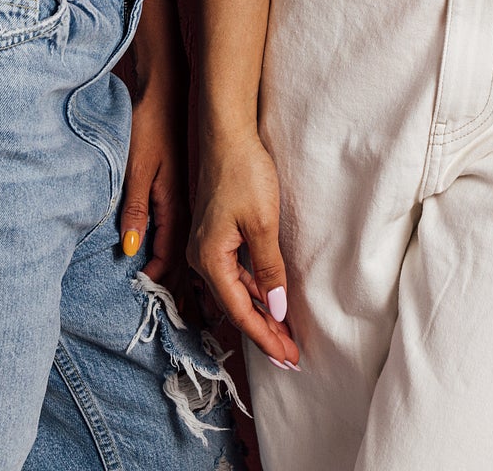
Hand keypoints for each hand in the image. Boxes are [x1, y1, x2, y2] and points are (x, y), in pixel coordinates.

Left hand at [118, 76, 190, 290]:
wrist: (169, 92)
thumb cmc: (150, 127)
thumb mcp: (137, 169)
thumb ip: (135, 210)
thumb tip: (129, 250)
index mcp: (173, 205)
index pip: (167, 256)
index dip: (159, 283)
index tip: (152, 306)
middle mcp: (185, 207)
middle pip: (183, 258)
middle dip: (179, 288)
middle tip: (175, 317)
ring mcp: (188, 199)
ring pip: (186, 247)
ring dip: (183, 274)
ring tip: (183, 302)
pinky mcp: (186, 191)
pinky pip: (185, 231)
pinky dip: (181, 252)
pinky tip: (180, 262)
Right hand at [188, 129, 297, 366]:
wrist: (227, 134)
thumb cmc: (244, 174)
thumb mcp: (262, 224)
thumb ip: (270, 269)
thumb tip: (277, 310)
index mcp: (210, 260)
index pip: (240, 312)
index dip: (265, 337)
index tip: (288, 358)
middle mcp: (202, 258)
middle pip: (235, 306)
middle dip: (263, 332)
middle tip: (290, 356)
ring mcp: (207, 246)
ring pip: (235, 290)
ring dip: (260, 311)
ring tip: (284, 334)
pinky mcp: (215, 234)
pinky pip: (235, 272)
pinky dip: (254, 288)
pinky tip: (270, 297)